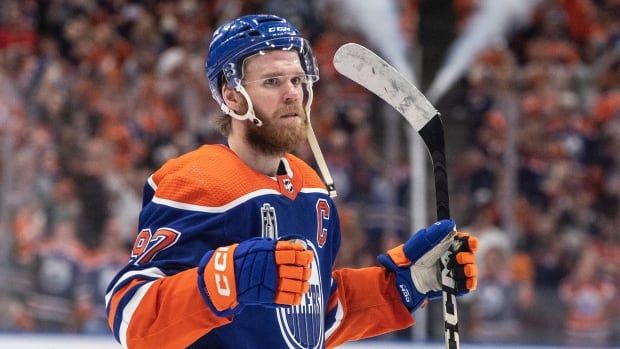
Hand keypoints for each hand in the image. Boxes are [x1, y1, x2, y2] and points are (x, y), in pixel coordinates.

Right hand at [198, 238, 312, 315]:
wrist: (227, 275)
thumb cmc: (243, 258)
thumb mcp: (258, 245)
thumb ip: (274, 246)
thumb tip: (293, 246)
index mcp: (271, 254)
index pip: (293, 254)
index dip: (303, 256)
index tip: (307, 255)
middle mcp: (273, 269)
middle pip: (297, 270)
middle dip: (305, 271)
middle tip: (307, 270)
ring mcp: (271, 283)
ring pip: (296, 285)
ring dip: (303, 284)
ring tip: (305, 283)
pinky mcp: (269, 296)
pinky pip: (288, 299)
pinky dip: (296, 297)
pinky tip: (299, 294)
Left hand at [377, 219, 477, 311]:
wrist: (404, 276)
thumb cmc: (411, 256)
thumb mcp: (422, 241)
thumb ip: (436, 232)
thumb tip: (450, 223)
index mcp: (447, 246)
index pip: (465, 242)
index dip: (470, 242)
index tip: (471, 243)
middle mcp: (452, 258)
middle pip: (470, 256)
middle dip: (467, 257)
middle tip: (458, 258)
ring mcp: (452, 272)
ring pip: (470, 271)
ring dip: (470, 269)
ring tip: (460, 270)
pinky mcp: (451, 286)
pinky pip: (465, 286)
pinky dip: (469, 284)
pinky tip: (468, 282)